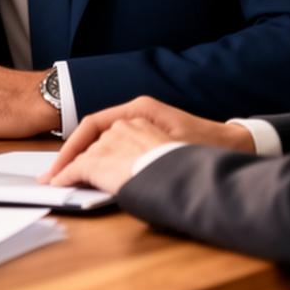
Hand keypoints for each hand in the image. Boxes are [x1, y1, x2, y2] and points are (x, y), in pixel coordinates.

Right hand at [39, 95, 251, 182]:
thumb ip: (140, 159)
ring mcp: (139, 124)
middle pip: (91, 133)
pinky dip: (97, 161)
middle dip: (69, 156)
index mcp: (139, 110)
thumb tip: (104, 168)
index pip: (92, 125)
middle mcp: (135, 114)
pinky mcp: (145, 136)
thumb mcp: (175, 153)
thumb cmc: (211, 149)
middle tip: (51, 178)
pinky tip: (89, 177)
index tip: (58, 171)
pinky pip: (111, 147)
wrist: (238, 146)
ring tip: (64, 179)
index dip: (71, 149)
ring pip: (99, 140)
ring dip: (81, 160)